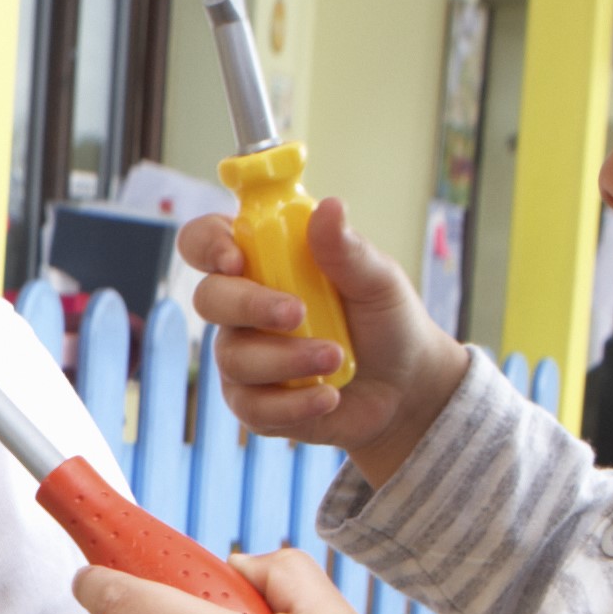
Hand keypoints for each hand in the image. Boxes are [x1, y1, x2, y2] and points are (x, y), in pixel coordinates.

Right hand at [182, 200, 465, 480]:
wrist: (406, 386)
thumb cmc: (386, 321)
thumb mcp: (378, 281)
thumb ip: (347, 250)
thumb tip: (329, 207)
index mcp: (264, 262)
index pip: (206, 241)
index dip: (208, 245)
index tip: (236, 259)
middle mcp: (242, 307)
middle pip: (209, 299)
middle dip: (250, 305)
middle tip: (297, 313)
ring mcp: (244, 356)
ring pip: (233, 357)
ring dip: (287, 359)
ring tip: (336, 358)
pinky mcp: (253, 403)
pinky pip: (250, 406)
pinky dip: (292, 405)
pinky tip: (328, 397)